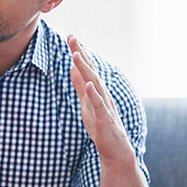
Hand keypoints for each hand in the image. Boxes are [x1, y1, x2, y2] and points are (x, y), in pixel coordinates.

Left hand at [68, 35, 131, 162]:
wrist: (115, 149)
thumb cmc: (101, 127)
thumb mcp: (86, 104)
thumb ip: (80, 87)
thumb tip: (73, 69)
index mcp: (96, 90)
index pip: (87, 68)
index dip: (79, 52)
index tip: (70, 36)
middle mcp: (102, 94)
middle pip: (91, 70)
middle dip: (81, 54)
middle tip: (72, 38)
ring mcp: (105, 105)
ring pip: (95, 84)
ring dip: (86, 69)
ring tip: (76, 56)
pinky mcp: (105, 118)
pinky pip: (99, 104)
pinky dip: (94, 94)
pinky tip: (88, 84)